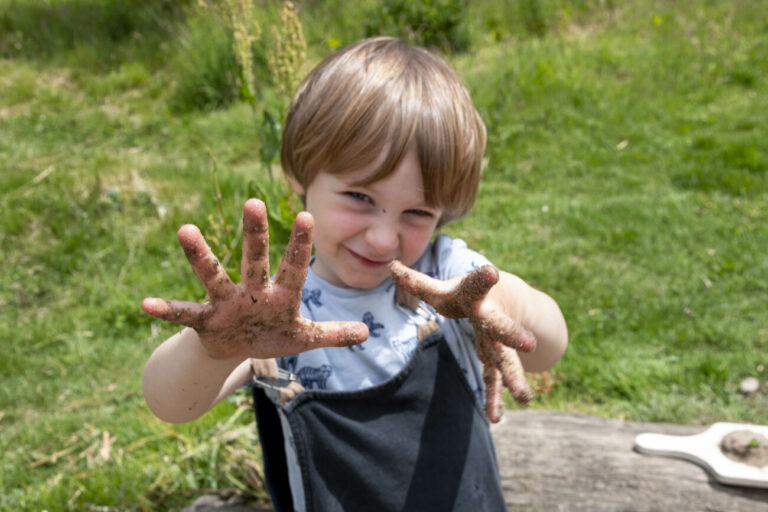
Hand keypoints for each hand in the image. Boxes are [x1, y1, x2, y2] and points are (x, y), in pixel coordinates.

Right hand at [142, 199, 368, 359]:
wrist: (236, 351)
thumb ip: (333, 334)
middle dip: (255, 235)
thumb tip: (368, 334)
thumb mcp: (303, 339)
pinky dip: (166, 311)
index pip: (293, 267)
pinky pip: (184, 314)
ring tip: (185, 229)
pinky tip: (145, 304)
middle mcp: (252, 292)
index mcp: (280, 296)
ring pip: (214, 276)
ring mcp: (227, 304)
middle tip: (253, 202)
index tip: (307, 215)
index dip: (299, 245)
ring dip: (200, 256)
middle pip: (254, 260)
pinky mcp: (206, 320)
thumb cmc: (272, 336)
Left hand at [389, 260, 535, 422]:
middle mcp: (491, 317)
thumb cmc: (466, 293)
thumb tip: (391, 266)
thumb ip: (417, 282)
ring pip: (505, 358)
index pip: (477, 285)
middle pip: (501, 326)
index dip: (481, 279)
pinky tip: (495, 417)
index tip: (491, 272)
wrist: (506, 297)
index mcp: (476, 295)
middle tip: (528, 344)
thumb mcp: (444, 288)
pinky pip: (494, 379)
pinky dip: (494, 397)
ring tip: (524, 396)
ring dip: (514, 376)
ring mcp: (496, 340)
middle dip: (512, 334)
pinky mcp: (494, 357)